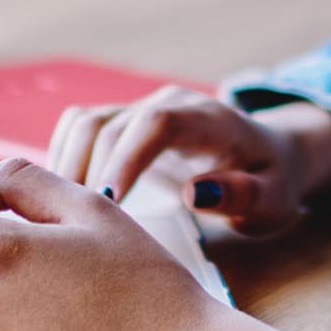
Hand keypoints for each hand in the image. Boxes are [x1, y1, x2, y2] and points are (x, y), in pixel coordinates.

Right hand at [44, 88, 330, 236]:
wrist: (269, 156)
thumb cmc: (271, 183)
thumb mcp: (274, 200)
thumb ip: (243, 195)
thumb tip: (194, 193)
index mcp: (210, 120)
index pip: (157, 123)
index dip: (126, 159)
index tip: (108, 203)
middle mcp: (171, 104)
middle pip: (110, 124)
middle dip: (86, 172)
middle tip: (73, 226)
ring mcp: (144, 107)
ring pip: (85, 123)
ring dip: (65, 165)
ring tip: (57, 216)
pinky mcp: (125, 121)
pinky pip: (80, 129)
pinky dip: (62, 158)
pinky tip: (58, 199)